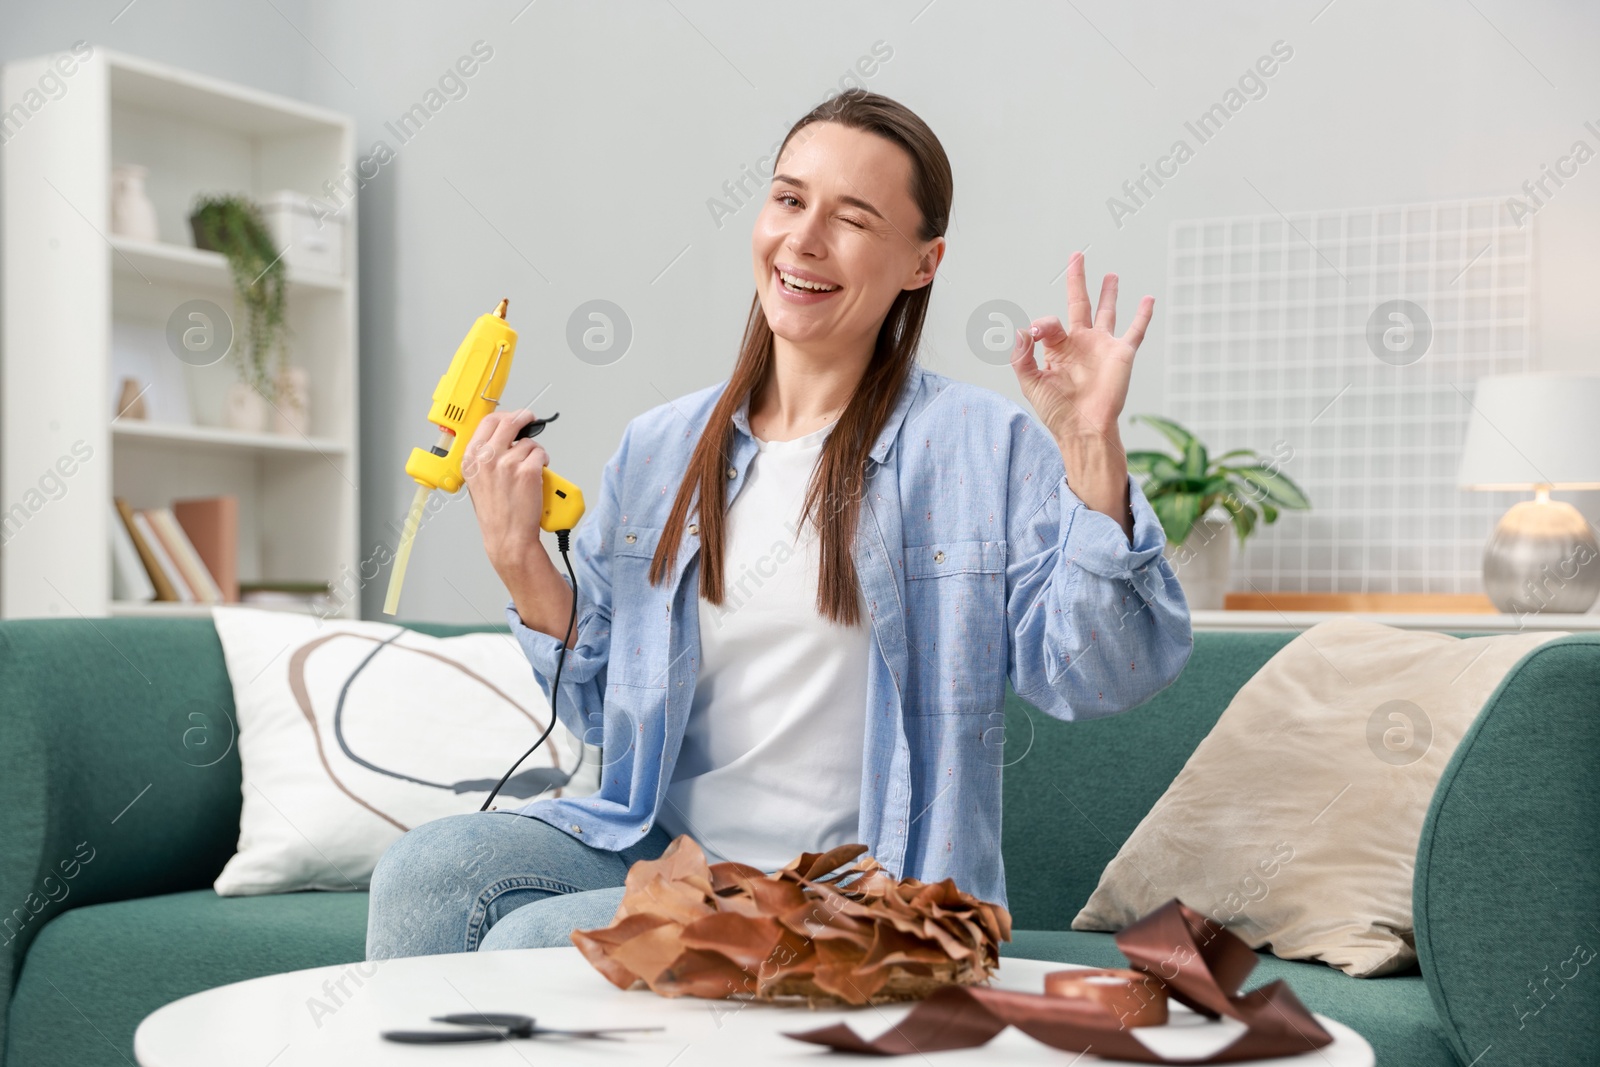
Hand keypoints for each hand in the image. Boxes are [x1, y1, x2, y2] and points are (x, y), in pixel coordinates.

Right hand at [463, 407, 549, 579]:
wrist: (507, 536)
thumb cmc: (495, 513)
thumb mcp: (477, 481)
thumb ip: (485, 457)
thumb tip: (502, 437)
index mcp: (471, 459)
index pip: (487, 422)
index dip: (504, 416)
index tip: (513, 417)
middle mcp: (486, 458)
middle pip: (508, 422)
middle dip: (523, 417)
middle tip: (530, 420)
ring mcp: (507, 464)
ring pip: (528, 442)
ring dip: (535, 451)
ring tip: (532, 467)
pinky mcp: (527, 471)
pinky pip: (541, 454)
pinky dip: (544, 461)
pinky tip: (538, 474)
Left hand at [1010, 251, 1153, 443]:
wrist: (1084, 428)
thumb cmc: (1057, 411)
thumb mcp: (1031, 383)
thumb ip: (1021, 356)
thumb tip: (1021, 330)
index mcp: (1057, 348)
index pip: (1049, 322)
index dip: (1041, 324)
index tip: (1036, 334)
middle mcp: (1081, 343)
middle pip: (1080, 303)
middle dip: (1078, 280)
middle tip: (1077, 256)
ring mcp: (1103, 346)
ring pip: (1107, 311)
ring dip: (1109, 293)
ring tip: (1111, 275)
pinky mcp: (1122, 354)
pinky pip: (1135, 330)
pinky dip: (1143, 315)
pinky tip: (1148, 299)